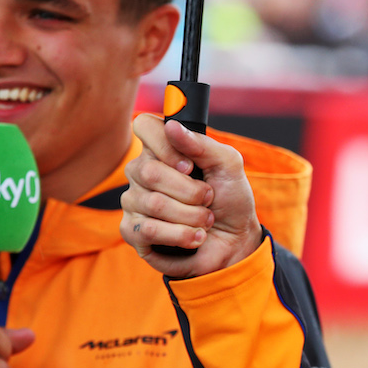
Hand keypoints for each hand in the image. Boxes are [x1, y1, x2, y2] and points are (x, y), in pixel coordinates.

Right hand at [121, 113, 261, 278]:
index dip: (166, 146)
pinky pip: (148, 230)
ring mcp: (133, 202)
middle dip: (191, 191)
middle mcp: (141, 172)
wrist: (235, 241)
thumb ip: (202, 144)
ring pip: (154, 203)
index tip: (190, 166)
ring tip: (205, 221)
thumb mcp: (228, 166)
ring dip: (192, 216)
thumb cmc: (230, 199)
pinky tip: (193, 237)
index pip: (144, 127)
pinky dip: (181, 235)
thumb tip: (172, 126)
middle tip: (207, 198)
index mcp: (162, 150)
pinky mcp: (132, 232)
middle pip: (149, 171)